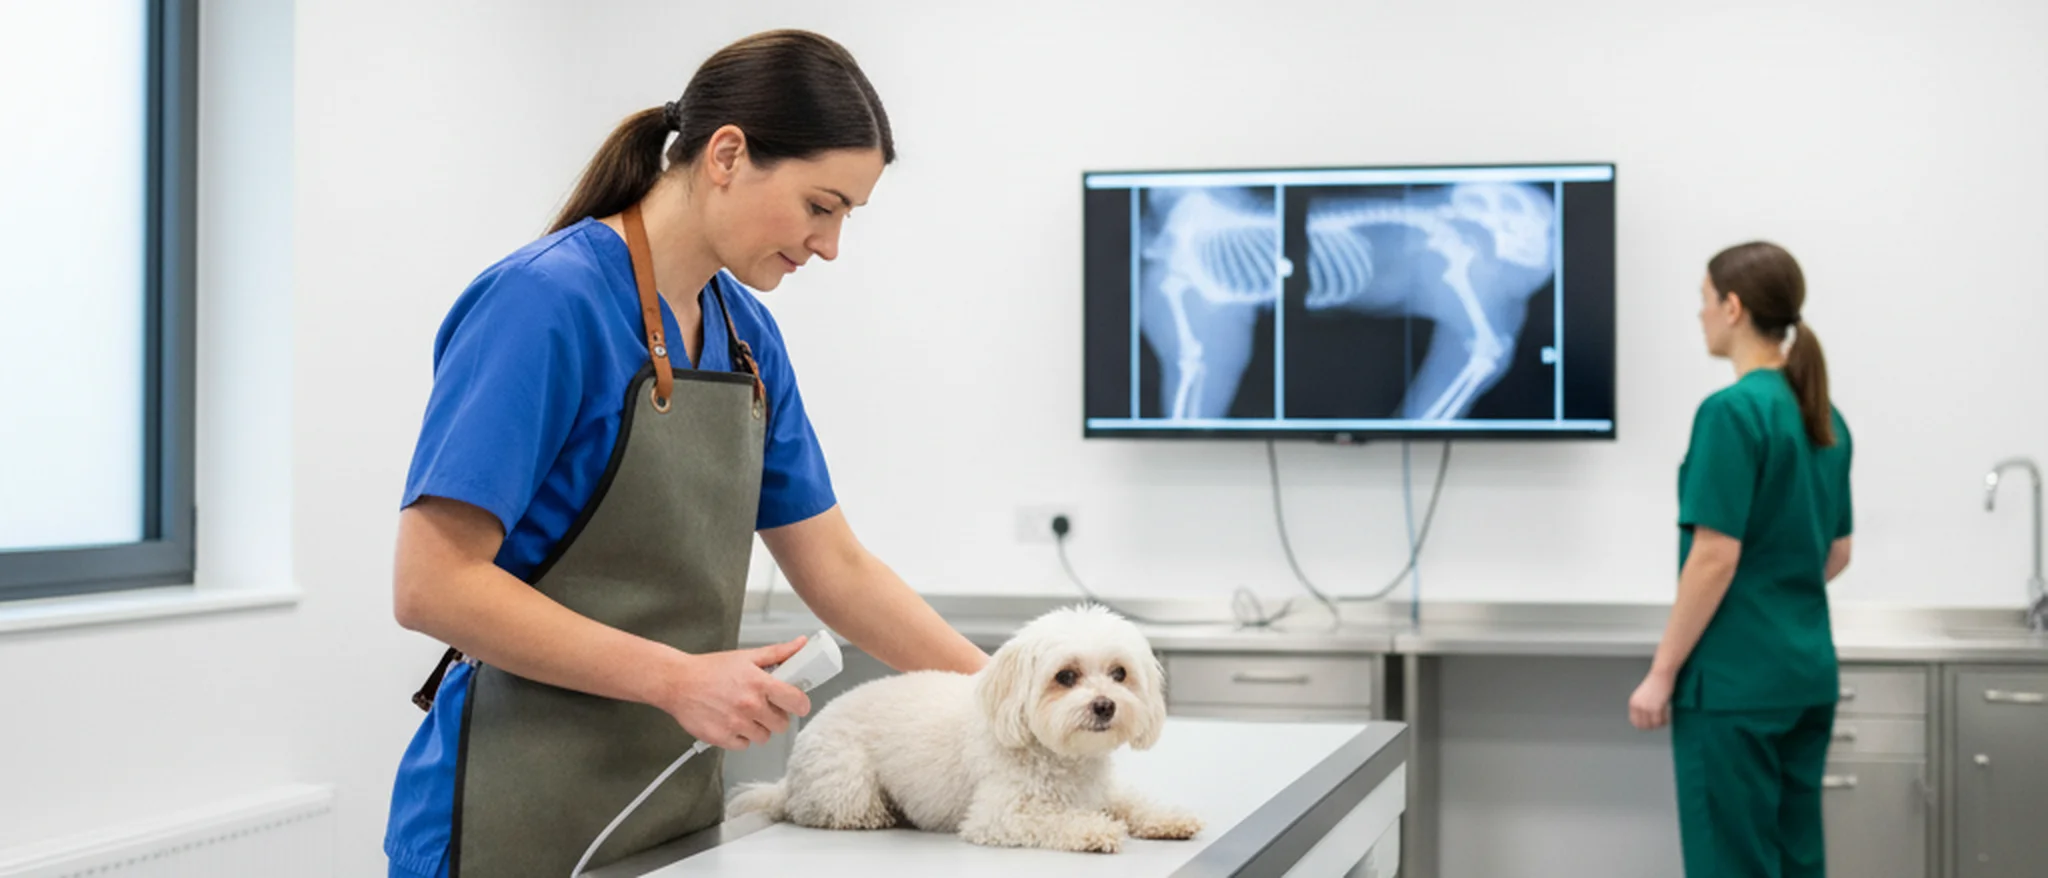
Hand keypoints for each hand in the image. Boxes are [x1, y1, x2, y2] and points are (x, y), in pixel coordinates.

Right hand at [652, 637, 813, 749]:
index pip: (796, 702)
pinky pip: (743, 745)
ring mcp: (736, 724)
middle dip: (775, 716)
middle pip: (782, 724)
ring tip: (744, 714)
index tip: (796, 703)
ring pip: (763, 737)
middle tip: (763, 706)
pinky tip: (731, 722)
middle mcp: (750, 705)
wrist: (677, 682)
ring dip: (758, 728)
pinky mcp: (722, 738)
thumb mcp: (746, 657)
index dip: (800, 704)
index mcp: (759, 683)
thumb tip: (801, 644)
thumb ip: (778, 653)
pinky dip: (740, 737)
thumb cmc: (710, 669)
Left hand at [1628, 671, 1673, 729]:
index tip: (1651, 723)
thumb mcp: (1643, 696)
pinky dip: (1665, 720)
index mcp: (1633, 703)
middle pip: (1644, 726)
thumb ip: (1642, 707)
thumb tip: (1647, 721)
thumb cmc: (1655, 683)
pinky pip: (1661, 721)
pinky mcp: (1656, 707)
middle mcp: (1638, 706)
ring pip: (1654, 725)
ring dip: (1660, 723)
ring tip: (1665, 717)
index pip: (1635, 722)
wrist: (1661, 674)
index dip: (1644, 724)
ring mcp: (1646, 707)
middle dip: (1652, 725)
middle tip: (1659, 721)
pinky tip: (1668, 715)